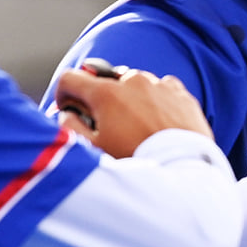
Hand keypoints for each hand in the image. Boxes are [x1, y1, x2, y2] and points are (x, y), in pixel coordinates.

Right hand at [53, 64, 212, 158]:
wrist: (183, 168)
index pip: (71, 78)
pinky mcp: (180, 93)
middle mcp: (132, 81)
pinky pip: (161, 88)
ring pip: (134, 84)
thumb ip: (70, 127)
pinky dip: (154, 100)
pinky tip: (156, 121)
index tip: (69, 108)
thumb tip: (65, 115)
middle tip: (104, 124)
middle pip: (104, 81)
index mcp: (106, 93)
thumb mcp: (94, 150)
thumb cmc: (136, 161)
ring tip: (134, 126)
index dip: (63, 94)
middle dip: (99, 99)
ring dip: (128, 98)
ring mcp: (159, 85)